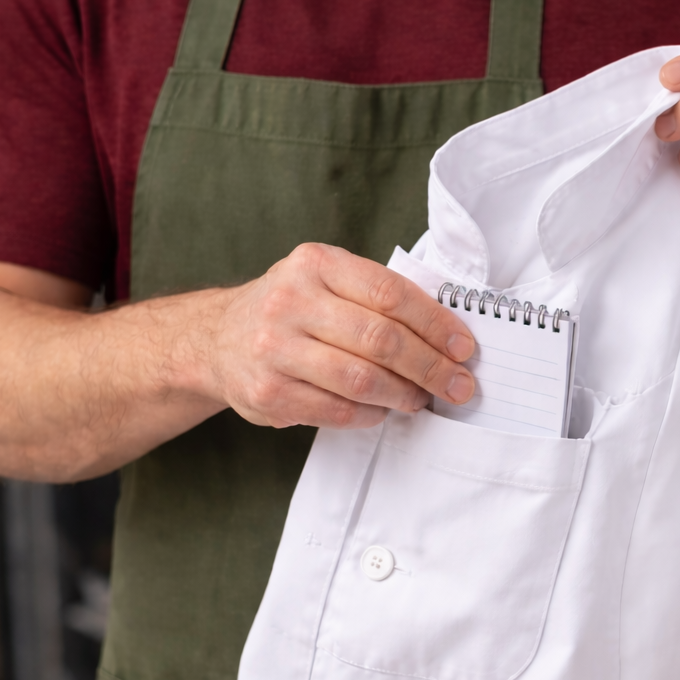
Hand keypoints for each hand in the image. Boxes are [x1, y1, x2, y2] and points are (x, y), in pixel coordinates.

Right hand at [198, 243, 475, 429]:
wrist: (215, 339)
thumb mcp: (326, 281)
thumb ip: (378, 297)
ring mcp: (275, 349)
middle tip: (459, 385)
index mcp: (315, 264)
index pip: (390, 294)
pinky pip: (337, 410)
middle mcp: (290, 302)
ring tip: (422, 398)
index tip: (464, 348)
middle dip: (431, 367)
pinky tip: (383, 410)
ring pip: (361, 380)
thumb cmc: (292, 310)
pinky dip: (371, 414)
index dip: (436, 323)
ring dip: (404, 394)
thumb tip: (448, 335)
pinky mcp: (268, 393)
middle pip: (380, 340)